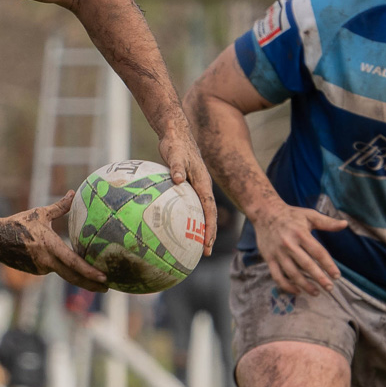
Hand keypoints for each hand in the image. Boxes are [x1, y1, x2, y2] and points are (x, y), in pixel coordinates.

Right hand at [0, 191, 107, 290]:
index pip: (73, 263)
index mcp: (50, 247)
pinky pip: (53, 269)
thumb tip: (73, 193)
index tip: (104, 278)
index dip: (89, 272)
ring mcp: (40, 269)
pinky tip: (64, 263)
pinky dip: (61, 268)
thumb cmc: (17, 224)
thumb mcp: (40, 213)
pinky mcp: (35, 272)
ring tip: (93, 278)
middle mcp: (46, 262)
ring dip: (77, 275)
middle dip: (91, 284)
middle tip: (107, 287)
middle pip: (73, 277)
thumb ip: (59, 206)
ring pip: (63, 272)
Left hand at [157, 128, 217, 250]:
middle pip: (208, 215)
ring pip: (200, 211)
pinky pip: (189, 205)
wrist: (175, 133)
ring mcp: (195, 187)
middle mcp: (202, 187)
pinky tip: (176, 226)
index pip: (209, 210)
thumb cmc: (176, 144)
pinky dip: (186, 217)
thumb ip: (176, 168)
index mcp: (203, 184)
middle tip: (204, 253)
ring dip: (199, 228)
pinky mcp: (186, 185)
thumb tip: (178, 180)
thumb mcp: (175, 154)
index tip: (206, 243)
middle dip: (207, 234)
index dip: (209, 228)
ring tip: (194, 245)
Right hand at [251, 203, 346, 295]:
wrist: (265, 213)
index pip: (318, 252)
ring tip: (316, 292)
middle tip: (330, 288)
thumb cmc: (291, 215)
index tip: (337, 276)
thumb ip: (327, 222)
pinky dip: (287, 286)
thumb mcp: (310, 215)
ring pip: (292, 273)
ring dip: (305, 285)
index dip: (328, 265)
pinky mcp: (268, 258)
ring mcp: (277, 253)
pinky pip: (277, 276)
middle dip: (319, 278)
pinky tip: (297, 291)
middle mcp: (289, 244)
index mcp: (301, 233)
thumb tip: (345, 224)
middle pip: (306, 265)